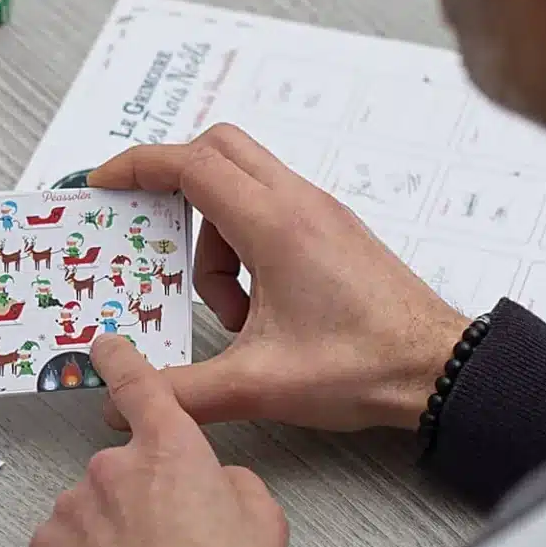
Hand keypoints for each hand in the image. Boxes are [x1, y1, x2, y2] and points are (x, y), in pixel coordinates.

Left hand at [29, 334, 288, 546]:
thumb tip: (211, 483)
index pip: (141, 386)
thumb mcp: (263, 521)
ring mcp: (75, 505)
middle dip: (137, 501)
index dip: (121, 362)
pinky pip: (63, 544)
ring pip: (90, 509)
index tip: (104, 346)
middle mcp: (115, 465)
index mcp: (172, 448)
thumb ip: (232, 483)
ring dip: (108, 534)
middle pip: (121, 470)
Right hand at [89, 124, 468, 432]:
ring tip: (227, 309)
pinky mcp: (333, 231)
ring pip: (243, 184)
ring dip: (215, 235)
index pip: (191, 164)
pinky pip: (270, 210)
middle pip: (216, 150)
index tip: (104, 182)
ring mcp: (320, 213)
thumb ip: (183, 390)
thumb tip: (131, 396)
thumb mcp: (259, 384)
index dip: (138, 166)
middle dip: (173, 184)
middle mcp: (299, 204)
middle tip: (151, 229)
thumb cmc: (365, 366)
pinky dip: (244, 244)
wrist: (440, 368)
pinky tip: (255, 309)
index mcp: (275, 226)